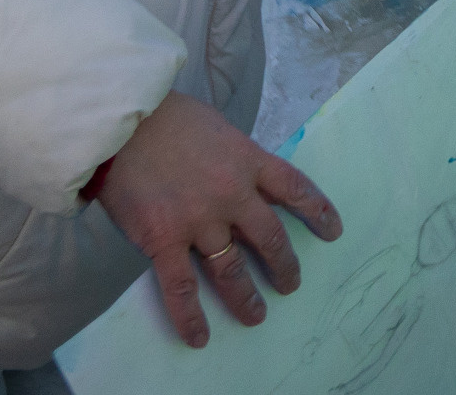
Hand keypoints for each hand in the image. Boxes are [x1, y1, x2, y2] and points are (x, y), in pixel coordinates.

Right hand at [91, 91, 341, 347]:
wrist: (122, 120)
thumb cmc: (166, 118)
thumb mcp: (217, 129)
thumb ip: (234, 158)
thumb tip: (241, 181)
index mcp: (248, 160)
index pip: (295, 188)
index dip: (317, 212)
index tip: (333, 231)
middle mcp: (233, 193)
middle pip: (270, 236)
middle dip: (284, 264)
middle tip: (290, 284)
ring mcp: (200, 219)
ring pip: (232, 268)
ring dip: (246, 296)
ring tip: (256, 315)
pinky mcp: (165, 239)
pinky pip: (182, 287)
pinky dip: (191, 316)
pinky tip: (199, 336)